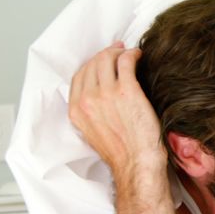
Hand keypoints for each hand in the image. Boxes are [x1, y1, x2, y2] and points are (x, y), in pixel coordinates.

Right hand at [68, 42, 166, 177]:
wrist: (137, 163)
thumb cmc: (123, 154)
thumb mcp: (94, 133)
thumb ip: (92, 113)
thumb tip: (101, 98)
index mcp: (76, 111)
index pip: (79, 77)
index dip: (91, 64)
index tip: (101, 60)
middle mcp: (87, 100)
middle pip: (91, 65)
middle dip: (104, 54)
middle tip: (117, 50)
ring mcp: (106, 94)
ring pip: (106, 60)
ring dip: (118, 52)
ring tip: (128, 52)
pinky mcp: (126, 91)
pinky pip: (126, 62)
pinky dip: (131, 55)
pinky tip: (138, 55)